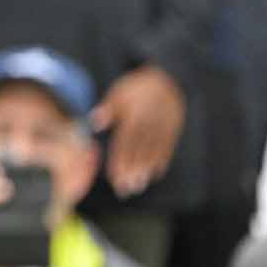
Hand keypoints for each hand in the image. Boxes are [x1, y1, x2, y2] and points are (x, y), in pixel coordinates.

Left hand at [91, 65, 184, 196]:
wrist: (167, 77)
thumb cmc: (136, 88)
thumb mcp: (119, 92)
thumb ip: (107, 109)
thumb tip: (93, 123)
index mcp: (133, 116)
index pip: (125, 143)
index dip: (119, 161)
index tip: (114, 177)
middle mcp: (149, 124)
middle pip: (139, 151)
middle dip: (131, 171)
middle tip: (125, 189)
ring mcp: (163, 128)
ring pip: (153, 152)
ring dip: (145, 170)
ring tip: (139, 186)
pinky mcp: (173, 129)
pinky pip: (168, 147)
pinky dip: (162, 161)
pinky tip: (156, 174)